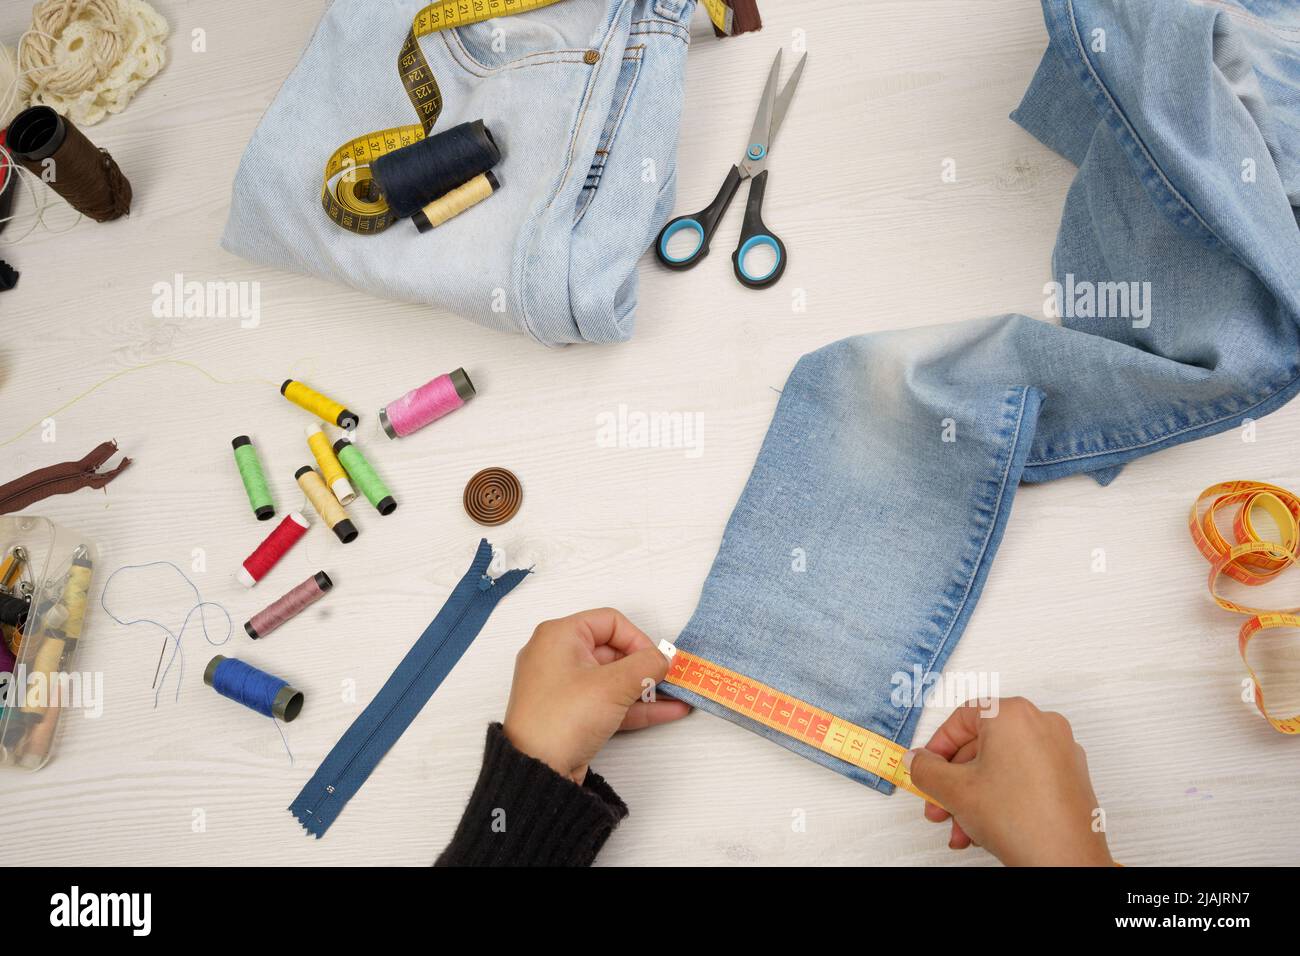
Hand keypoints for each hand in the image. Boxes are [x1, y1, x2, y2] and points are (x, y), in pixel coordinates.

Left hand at [503, 608, 690, 783]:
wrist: (536, 771)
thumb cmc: (561, 721)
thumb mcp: (612, 686)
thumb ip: (646, 665)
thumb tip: (663, 658)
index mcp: (559, 636)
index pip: (610, 621)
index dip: (638, 638)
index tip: (656, 660)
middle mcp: (558, 656)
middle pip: (613, 650)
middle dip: (645, 666)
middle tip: (671, 678)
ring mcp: (564, 687)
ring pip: (613, 679)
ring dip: (645, 687)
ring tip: (676, 695)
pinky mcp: (572, 713)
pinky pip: (608, 701)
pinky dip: (634, 705)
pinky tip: (666, 710)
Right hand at [903, 697, 1112, 865]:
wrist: (1066, 861)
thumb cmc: (1023, 820)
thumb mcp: (955, 790)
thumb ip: (925, 769)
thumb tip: (917, 761)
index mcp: (1013, 714)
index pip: (962, 717)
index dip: (937, 745)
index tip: (928, 766)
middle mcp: (1042, 724)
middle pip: (981, 746)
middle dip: (954, 781)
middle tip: (940, 804)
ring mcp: (1061, 751)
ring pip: (1001, 766)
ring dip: (974, 796)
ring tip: (962, 827)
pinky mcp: (1070, 777)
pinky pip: (1024, 778)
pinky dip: (1001, 798)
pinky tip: (986, 827)